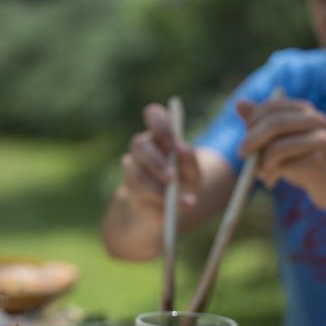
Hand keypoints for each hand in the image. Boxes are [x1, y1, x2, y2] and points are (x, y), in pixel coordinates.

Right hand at [120, 102, 200, 224]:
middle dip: (156, 161)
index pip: (153, 115)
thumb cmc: (184, 182)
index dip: (159, 124)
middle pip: (139, 144)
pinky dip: (159, 205)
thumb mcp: (194, 173)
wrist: (172, 209)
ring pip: (138, 175)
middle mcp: (143, 148)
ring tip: (179, 200)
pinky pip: (140, 197)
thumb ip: (190, 160)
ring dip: (158, 189)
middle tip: (171, 176)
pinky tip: (173, 210)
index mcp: (160, 135)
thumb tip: (180, 148)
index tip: (172, 142)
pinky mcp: (130, 192)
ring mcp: (133, 169)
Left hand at [236, 97, 325, 206]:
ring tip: (260, 174)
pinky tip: (271, 181)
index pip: (272, 106)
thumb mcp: (279, 141)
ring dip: (261, 163)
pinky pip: (284, 166)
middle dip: (252, 140)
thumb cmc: (302, 161)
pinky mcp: (319, 161)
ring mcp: (320, 139)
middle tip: (241, 154)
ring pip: (278, 147)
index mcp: (304, 110)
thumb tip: (239, 103)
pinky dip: (270, 174)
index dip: (253, 121)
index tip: (244, 138)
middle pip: (275, 124)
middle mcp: (315, 120)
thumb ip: (261, 124)